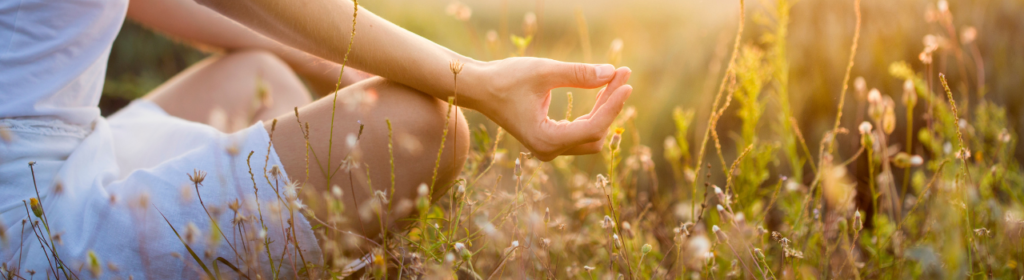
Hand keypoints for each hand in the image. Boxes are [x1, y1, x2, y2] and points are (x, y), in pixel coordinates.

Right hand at [463, 57, 632, 160]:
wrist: (480, 89)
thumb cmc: (506, 79)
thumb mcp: (543, 72)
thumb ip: (578, 74)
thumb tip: (611, 72)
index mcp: (546, 140)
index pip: (592, 128)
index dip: (613, 105)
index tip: (626, 81)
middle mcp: (549, 150)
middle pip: (596, 133)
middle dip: (611, 104)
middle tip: (622, 73)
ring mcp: (550, 148)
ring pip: (591, 133)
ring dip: (605, 108)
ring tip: (614, 78)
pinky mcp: (550, 140)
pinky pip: (582, 130)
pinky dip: (594, 112)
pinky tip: (602, 90)